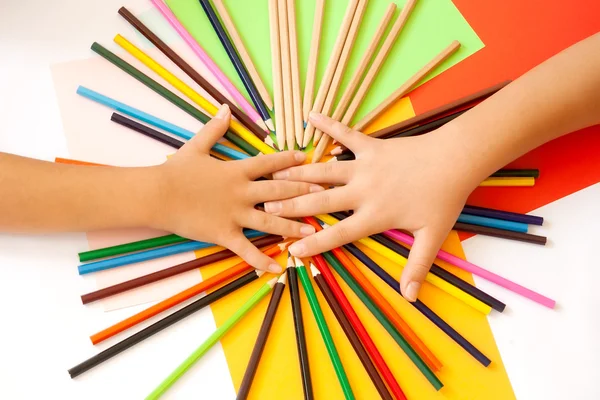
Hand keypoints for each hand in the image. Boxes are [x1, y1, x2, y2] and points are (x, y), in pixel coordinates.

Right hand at [150, 105, 321, 272]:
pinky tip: (279, 268)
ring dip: (294, 226)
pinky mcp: (225, 234)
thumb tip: (225, 108)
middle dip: (304, 191)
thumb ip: (215, 129)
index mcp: (237, 170)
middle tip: (326, 193)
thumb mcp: (196, 146)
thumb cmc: (175, 171)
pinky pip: (247, 249)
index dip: (289, 160)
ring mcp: (235, 214)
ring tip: (313, 230)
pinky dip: (262, 260)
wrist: (156, 195)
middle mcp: (242, 192)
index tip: (307, 158)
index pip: (269, 163)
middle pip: (279, 191)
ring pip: (271, 221)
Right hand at [265, 112, 481, 299]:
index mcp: (375, 215)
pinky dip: (328, 125)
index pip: (339, 233)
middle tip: (267, 210)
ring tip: (274, 176)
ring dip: (298, 174)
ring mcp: (364, 166)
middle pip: (321, 201)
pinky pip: (345, 134)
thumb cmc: (443, 199)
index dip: (314, 244)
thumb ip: (417, 266)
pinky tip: (310, 116)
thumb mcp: (432, 236)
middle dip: (293, 207)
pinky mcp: (371, 145)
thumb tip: (410, 297)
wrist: (455, 159)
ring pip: (324, 171)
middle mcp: (362, 191)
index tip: (291, 251)